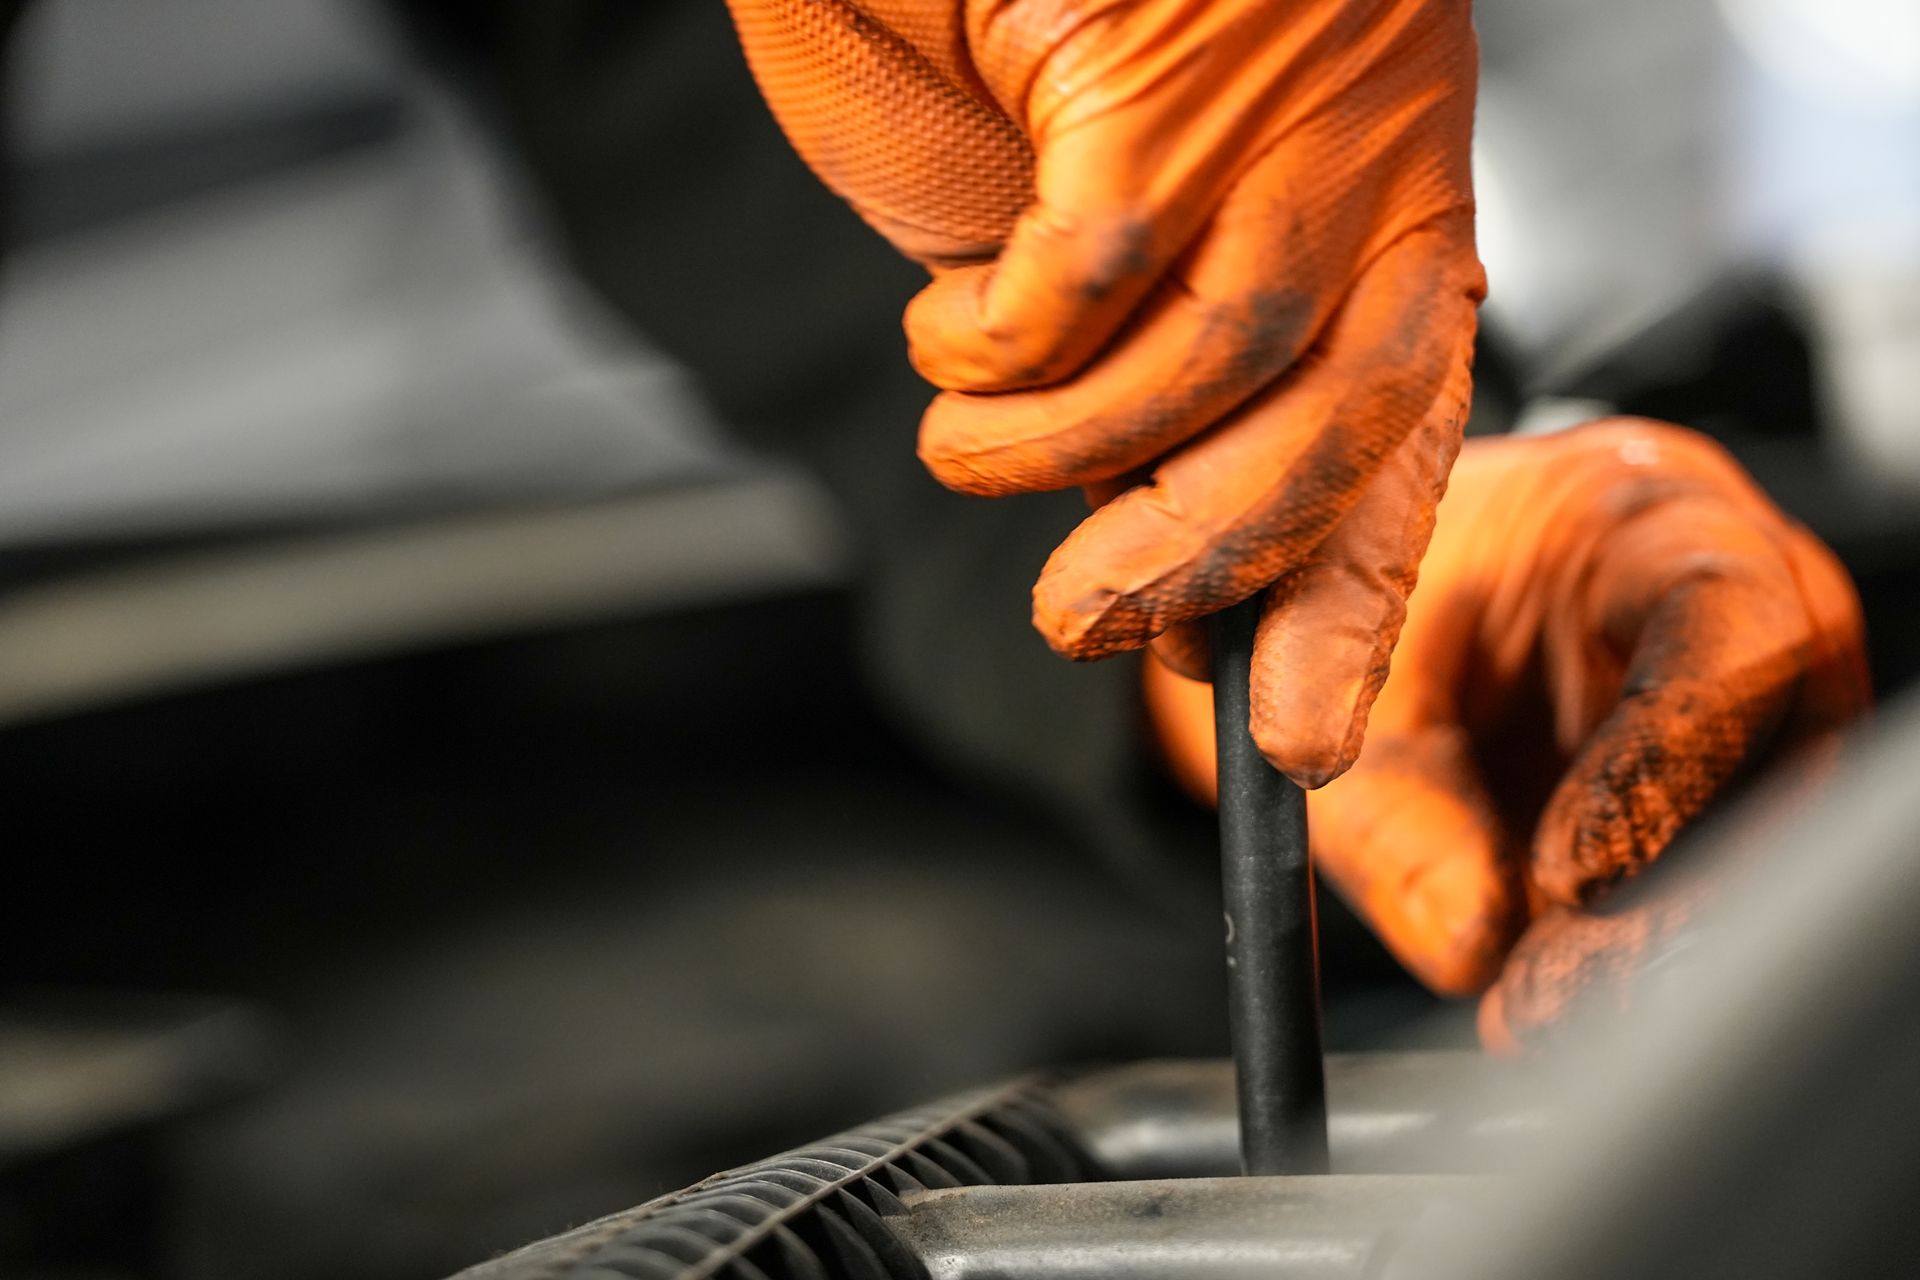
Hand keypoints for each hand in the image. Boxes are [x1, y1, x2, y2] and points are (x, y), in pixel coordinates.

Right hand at [728, 0, 1484, 784]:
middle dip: (1200, 558)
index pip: (1408, 416)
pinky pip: (1088, 276)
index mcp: (1379, 181)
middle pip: (1343, 411)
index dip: (1348, 593)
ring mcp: (1275, 91)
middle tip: (1080, 623)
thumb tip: (1163, 562)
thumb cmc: (1019, 31)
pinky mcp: (1159, 55)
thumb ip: (1153, 382)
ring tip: (960, 444)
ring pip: (1214, 361)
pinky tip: (948, 325)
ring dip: (1054, 455)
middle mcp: (1362, 136)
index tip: (1294, 741)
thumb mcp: (1108, 250)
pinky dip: (989, 348)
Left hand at [1146, 421, 1869, 1049]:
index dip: (1669, 756)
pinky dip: (1628, 959)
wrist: (1350, 586)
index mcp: (1647, 519)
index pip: (1725, 619)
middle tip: (1566, 989)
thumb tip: (1479, 940)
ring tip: (1537, 1007)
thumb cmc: (1355, 589)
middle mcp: (1732, 610)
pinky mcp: (1712, 800)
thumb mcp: (1337, 686)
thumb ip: (1394, 806)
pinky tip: (1548, 1003)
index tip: (1573, 876)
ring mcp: (1741, 713)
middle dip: (1678, 896)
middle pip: (1779, 759)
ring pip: (1761, 841)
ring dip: (1651, 946)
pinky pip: (1704, 884)